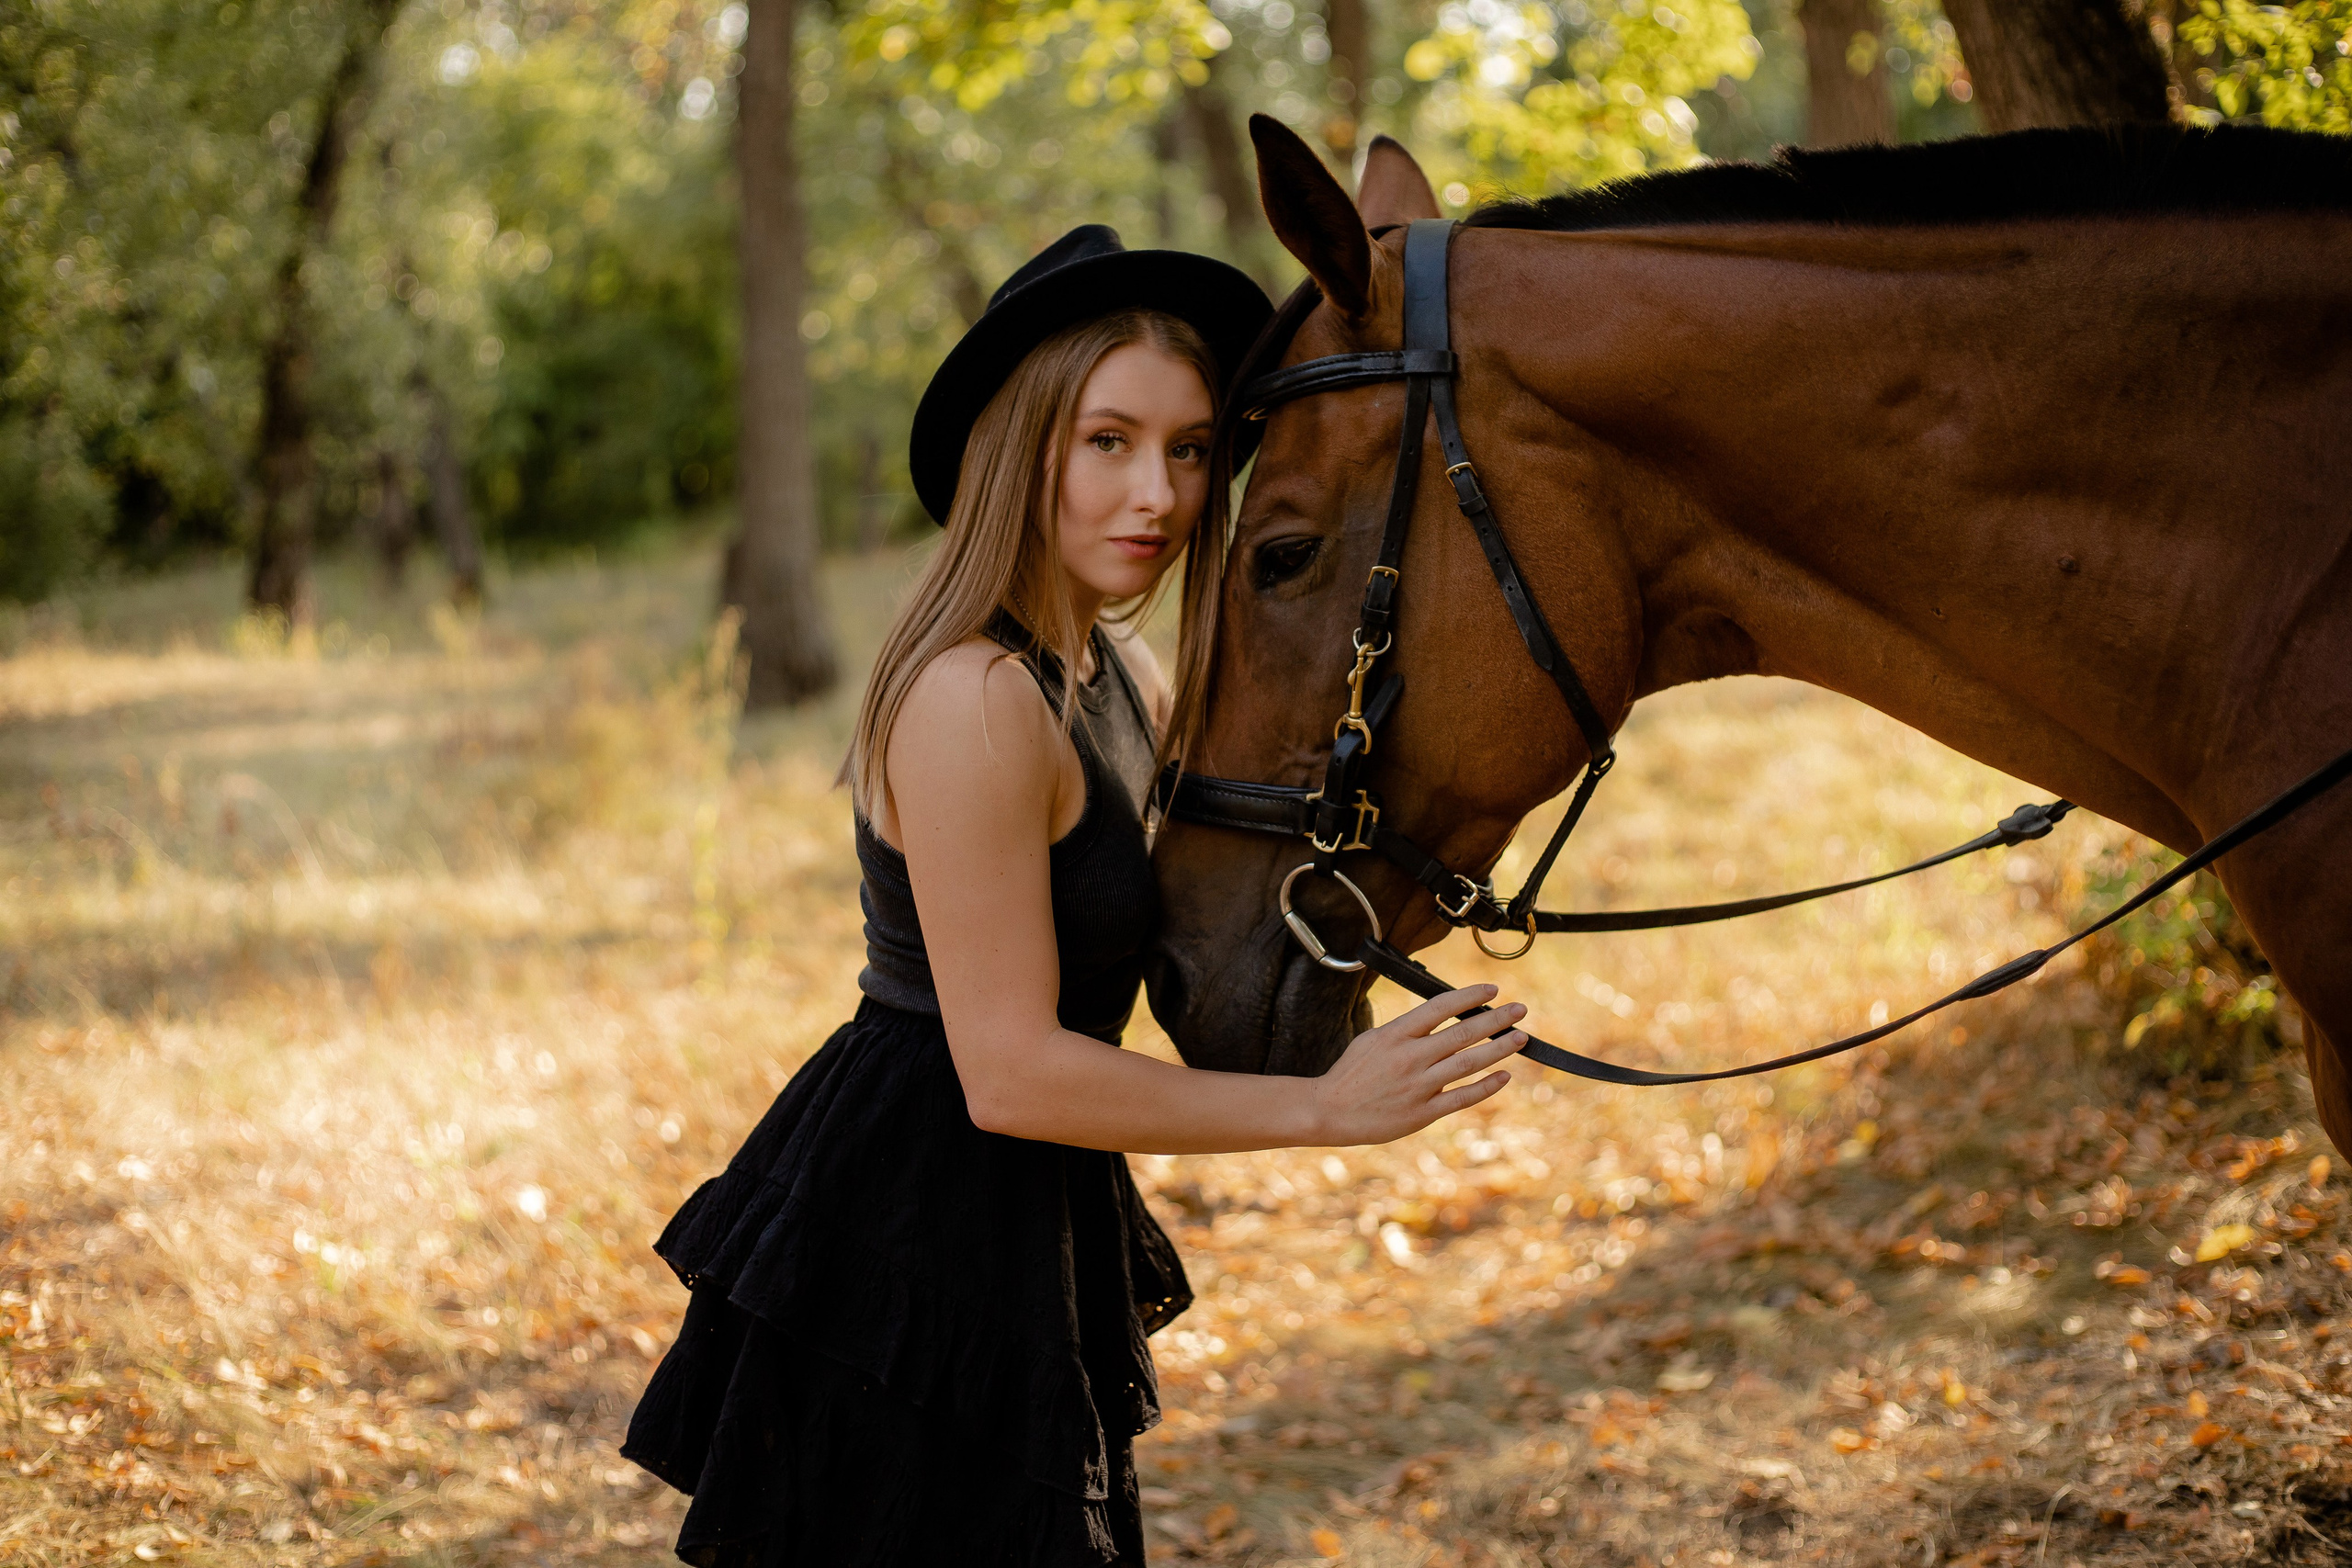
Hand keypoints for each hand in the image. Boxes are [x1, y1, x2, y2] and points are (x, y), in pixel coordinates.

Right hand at [1306, 985, 1523, 1146]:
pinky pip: (1462, 1097)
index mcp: (1395, 1035)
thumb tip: (1441, 1017)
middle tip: (1521, 1009)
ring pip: (1468, 1063)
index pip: (1440, 1007)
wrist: (1329, 1111)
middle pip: (1462, 1033)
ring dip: (1499, 1048)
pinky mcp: (1423, 1112)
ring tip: (1521, 1037)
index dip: (1469, 996)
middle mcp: (1410, 1058)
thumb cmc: (1352, 1074)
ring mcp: (1418, 1086)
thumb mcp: (1373, 1039)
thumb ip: (1407, 1030)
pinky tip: (1504, 1076)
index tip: (1493, 989)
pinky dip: (1486, 1086)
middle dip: (1496, 1019)